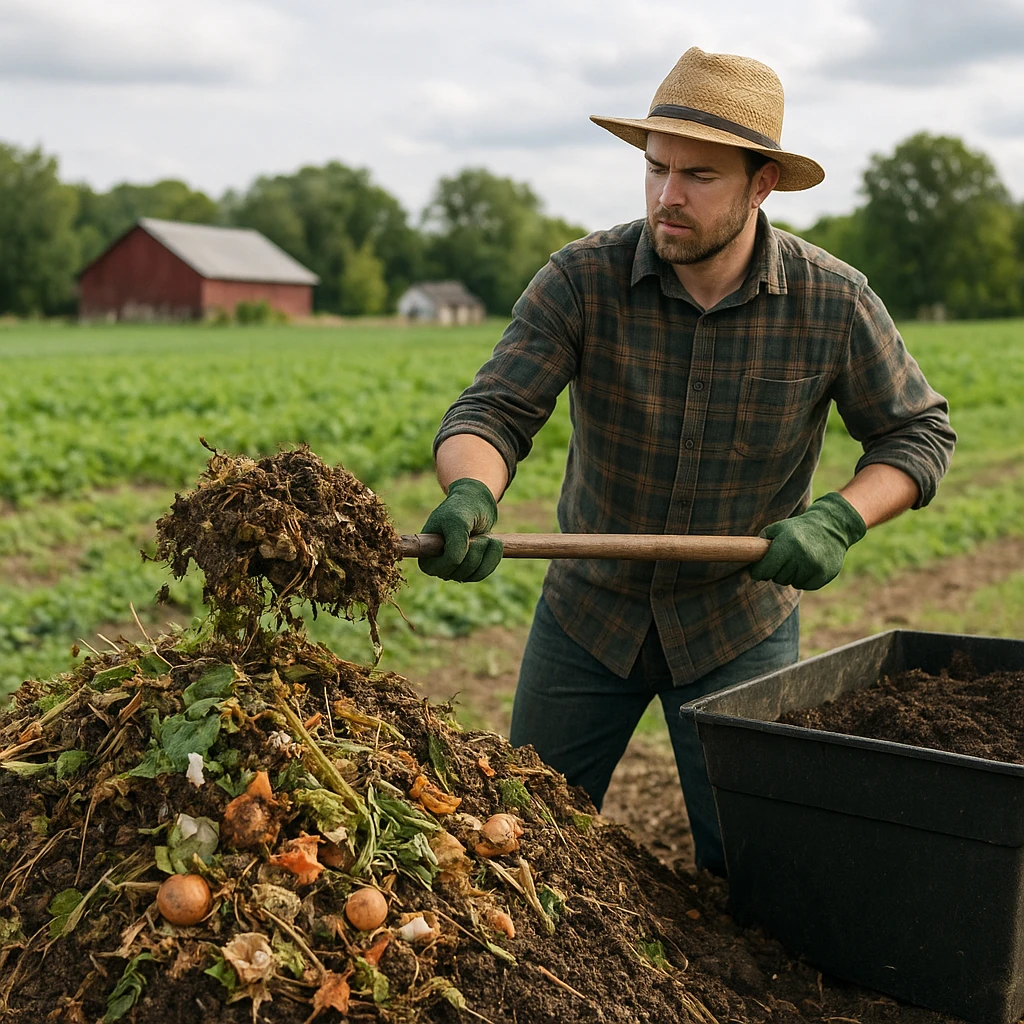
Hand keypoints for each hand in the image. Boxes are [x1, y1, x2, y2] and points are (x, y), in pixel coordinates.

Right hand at [418, 478, 502, 581]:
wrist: (475, 504)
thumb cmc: (461, 510)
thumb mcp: (457, 522)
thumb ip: (455, 543)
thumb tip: (456, 564)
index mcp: (426, 556)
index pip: (447, 566)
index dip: (460, 551)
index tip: (459, 531)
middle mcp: (438, 567)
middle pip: (462, 573)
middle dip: (475, 550)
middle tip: (472, 531)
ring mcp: (455, 570)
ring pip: (475, 575)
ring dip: (485, 552)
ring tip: (482, 535)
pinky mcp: (470, 571)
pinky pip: (484, 572)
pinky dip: (492, 556)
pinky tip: (492, 542)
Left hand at [749, 492, 865, 590]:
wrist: (832, 526)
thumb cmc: (798, 529)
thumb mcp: (778, 528)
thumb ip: (761, 542)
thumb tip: (747, 558)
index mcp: (787, 544)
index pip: (764, 570)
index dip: (758, 572)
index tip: (757, 572)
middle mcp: (801, 556)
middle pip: (777, 578)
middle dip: (776, 571)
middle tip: (783, 560)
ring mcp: (815, 567)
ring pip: (791, 583)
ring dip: (791, 575)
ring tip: (798, 560)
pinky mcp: (825, 575)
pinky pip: (805, 586)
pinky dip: (804, 579)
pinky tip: (809, 565)